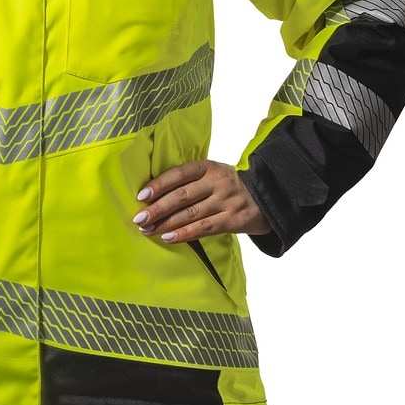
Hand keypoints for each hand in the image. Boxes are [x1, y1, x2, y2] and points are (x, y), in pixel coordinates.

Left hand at [133, 159, 271, 242]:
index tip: (141, 195)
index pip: (180, 173)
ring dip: (166, 223)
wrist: (265, 198)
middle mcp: (217, 182)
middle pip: (183, 196)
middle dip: (158, 208)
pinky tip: (168, 237)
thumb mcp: (212, 174)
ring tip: (148, 230)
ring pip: (191, 214)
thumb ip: (189, 180)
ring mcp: (226, 201)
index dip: (159, 184)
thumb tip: (153, 194)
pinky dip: (184, 234)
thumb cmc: (228, 186)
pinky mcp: (232, 219)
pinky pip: (204, 228)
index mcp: (208, 167)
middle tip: (140, 218)